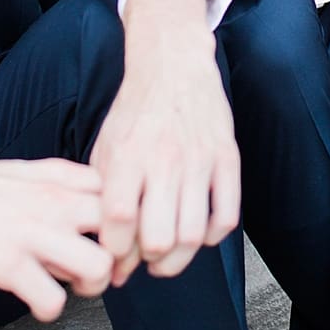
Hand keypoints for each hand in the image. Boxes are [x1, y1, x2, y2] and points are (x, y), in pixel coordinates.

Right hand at [0, 118, 111, 320]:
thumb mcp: (24, 172)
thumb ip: (62, 185)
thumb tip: (93, 209)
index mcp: (63, 180)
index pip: (127, 201)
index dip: (129, 228)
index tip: (116, 244)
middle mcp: (56, 202)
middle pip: (125, 232)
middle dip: (122, 258)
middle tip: (98, 271)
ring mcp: (31, 232)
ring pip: (99, 266)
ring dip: (90, 287)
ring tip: (68, 288)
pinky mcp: (2, 262)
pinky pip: (52, 299)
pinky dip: (50, 309)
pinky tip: (35, 302)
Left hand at [90, 0, 238, 284]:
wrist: (173, 68)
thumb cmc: (134, 114)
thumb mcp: (105, 150)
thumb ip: (102, 198)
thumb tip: (108, 250)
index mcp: (127, 157)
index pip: (118, 222)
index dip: (113, 253)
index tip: (112, 261)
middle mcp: (164, 160)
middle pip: (157, 237)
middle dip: (146, 262)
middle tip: (141, 262)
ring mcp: (200, 160)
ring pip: (194, 234)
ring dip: (178, 258)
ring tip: (167, 257)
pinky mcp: (228, 158)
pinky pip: (228, 215)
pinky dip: (214, 237)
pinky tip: (200, 234)